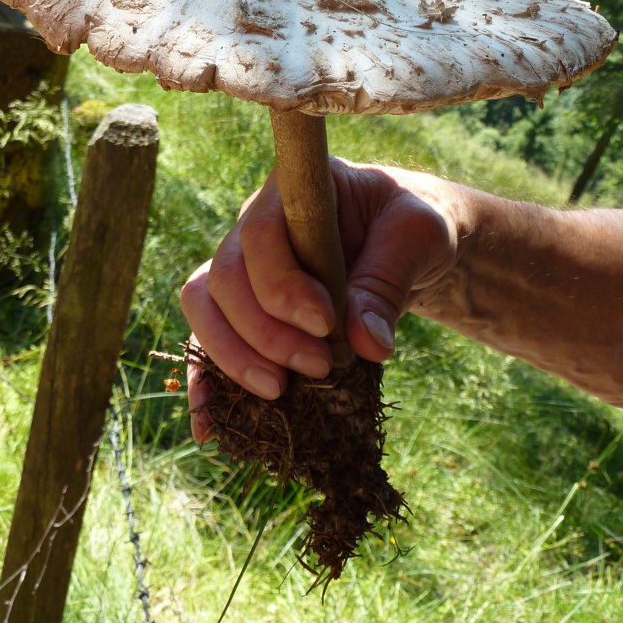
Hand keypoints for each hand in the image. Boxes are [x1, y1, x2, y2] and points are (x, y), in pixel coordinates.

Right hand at [180, 161, 468, 440]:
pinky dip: (207, 384)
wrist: (408, 244)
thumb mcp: (417, 238)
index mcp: (291, 194)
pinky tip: (212, 427)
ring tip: (278, 394)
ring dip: (232, 357)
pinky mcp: (245, 311)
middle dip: (263, 332)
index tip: (325, 324)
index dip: (280, 285)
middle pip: (223, 278)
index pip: (259, 234)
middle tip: (318, 367)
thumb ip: (387, 282)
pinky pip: (209, 341)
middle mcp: (252, 228)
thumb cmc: (412, 226)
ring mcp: (243, 270)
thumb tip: (365, 345)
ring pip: (205, 308)